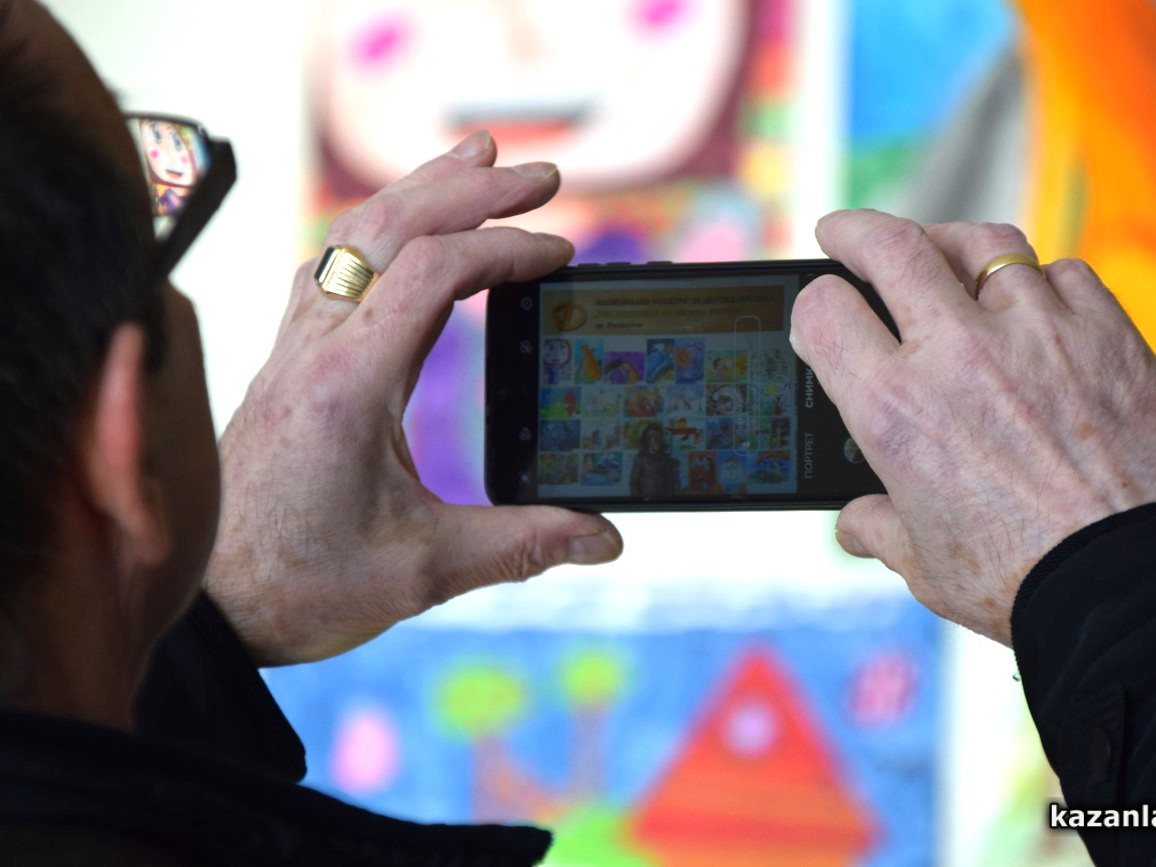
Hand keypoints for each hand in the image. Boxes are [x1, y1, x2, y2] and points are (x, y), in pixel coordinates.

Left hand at [204, 132, 622, 665]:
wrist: (208, 606)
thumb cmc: (302, 587)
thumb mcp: (424, 571)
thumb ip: (522, 544)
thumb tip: (607, 540)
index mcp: (349, 383)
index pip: (432, 272)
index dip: (504, 247)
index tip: (560, 250)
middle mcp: (315, 348)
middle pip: (391, 229)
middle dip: (471, 189)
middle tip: (542, 175)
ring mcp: (294, 349)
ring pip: (353, 236)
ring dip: (419, 191)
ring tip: (476, 162)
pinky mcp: (289, 363)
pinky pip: (330, 267)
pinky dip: (378, 232)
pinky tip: (403, 233)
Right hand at [790, 210, 1155, 644]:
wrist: (1140, 586)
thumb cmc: (1024, 583)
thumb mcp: (925, 565)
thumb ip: (880, 530)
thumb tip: (856, 524)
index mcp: (894, 409)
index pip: (824, 310)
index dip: (813, 305)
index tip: (822, 310)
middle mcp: (957, 354)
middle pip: (890, 245)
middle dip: (854, 231)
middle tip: (846, 235)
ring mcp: (1035, 331)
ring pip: (981, 243)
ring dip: (951, 245)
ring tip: (944, 254)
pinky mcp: (1106, 331)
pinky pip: (1062, 273)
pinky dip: (1040, 282)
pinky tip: (1036, 305)